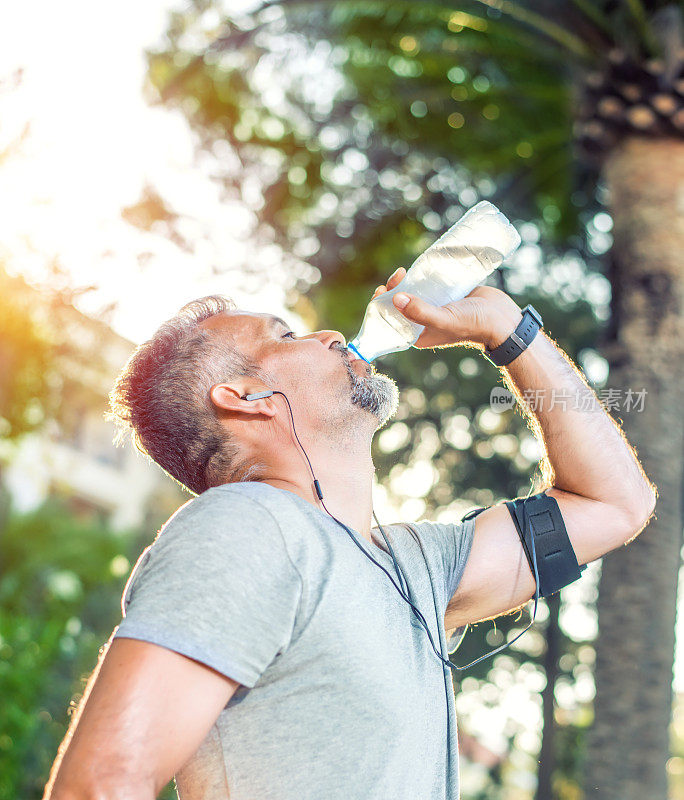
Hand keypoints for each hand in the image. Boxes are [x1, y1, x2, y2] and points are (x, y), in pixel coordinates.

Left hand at [371, 272, 521, 349]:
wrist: (502, 319)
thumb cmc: (474, 324)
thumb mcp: (445, 319)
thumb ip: (420, 312)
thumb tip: (396, 299)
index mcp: (418, 334)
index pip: (392, 321)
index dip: (383, 305)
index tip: (383, 288)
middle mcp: (424, 322)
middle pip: (401, 304)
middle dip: (394, 289)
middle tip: (399, 275)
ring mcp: (435, 308)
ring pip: (414, 293)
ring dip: (407, 282)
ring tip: (406, 271)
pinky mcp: (446, 297)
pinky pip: (429, 286)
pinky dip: (423, 278)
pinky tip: (420, 268)